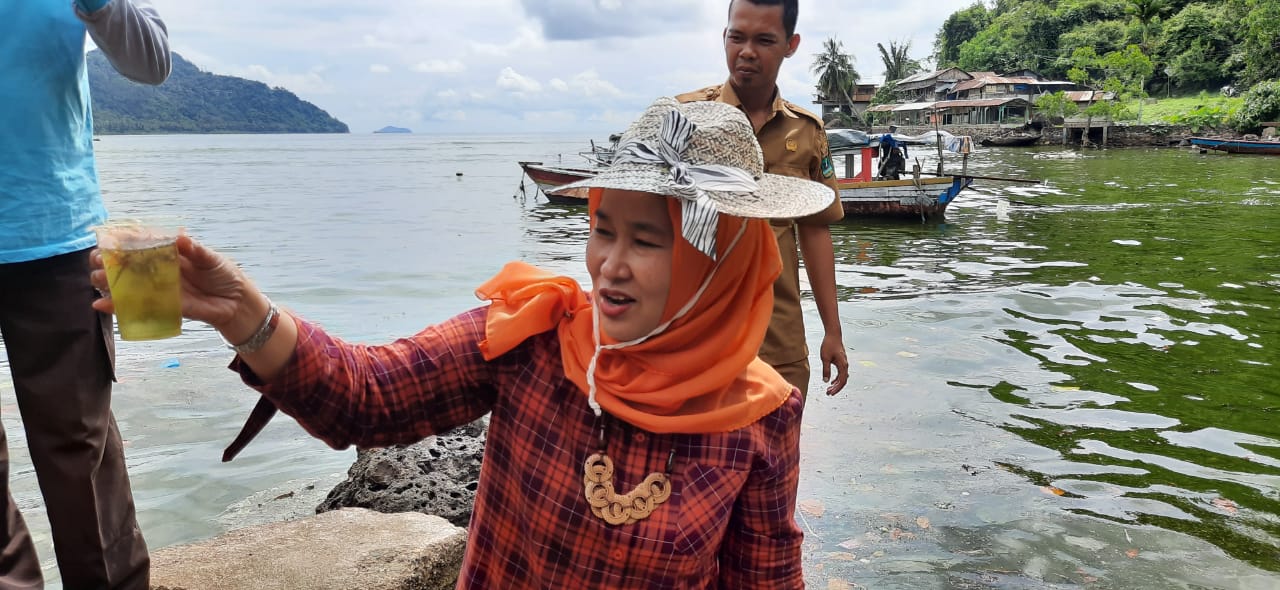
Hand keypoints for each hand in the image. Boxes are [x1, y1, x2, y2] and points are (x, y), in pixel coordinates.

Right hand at [91, 234, 264, 338]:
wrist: (236, 302)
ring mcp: (157, 288)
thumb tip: (180, 237)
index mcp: (169, 252)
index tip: (107, 239)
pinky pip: (135, 305)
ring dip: (107, 282)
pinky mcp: (160, 306)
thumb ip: (196, 250)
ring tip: (97, 280)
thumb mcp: (212, 258)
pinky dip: (117, 306)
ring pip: (125, 284)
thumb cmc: (224, 274)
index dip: (122, 240)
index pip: (140, 243)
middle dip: (107, 261)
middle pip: (125, 263)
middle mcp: (159, 269)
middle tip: (97, 261)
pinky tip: (101, 304)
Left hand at [819, 332, 848, 395]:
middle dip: (836, 388)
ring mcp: (844, 363)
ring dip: (836, 384)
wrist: (833, 335)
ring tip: (828, 390)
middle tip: (828, 394)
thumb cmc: (828, 345)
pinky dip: (837, 379)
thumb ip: (826, 370)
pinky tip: (831, 382)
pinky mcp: (841, 361)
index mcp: (843, 365)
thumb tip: (826, 381)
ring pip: (842, 377)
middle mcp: (845, 365)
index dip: (837, 389)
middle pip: (843, 381)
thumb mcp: (825, 358)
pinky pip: (841, 373)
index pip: (842, 381)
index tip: (830, 393)